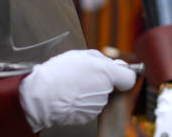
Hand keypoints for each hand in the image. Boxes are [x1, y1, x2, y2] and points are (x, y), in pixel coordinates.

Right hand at [19, 49, 136, 130]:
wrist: (41, 96)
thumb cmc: (58, 73)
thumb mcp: (81, 55)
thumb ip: (102, 59)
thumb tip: (114, 64)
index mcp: (107, 73)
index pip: (129, 78)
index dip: (123, 75)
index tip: (118, 74)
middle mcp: (105, 91)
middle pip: (111, 86)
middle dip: (101, 81)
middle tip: (84, 75)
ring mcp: (97, 105)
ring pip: (99, 96)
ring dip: (90, 91)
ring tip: (73, 85)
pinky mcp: (88, 116)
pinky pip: (90, 106)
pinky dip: (82, 102)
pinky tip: (71, 96)